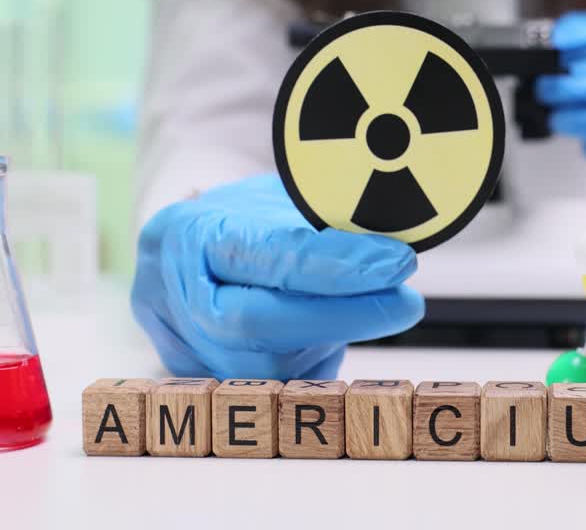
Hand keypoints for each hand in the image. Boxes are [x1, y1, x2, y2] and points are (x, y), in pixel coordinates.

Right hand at [131, 174, 423, 379]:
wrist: (184, 256)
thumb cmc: (243, 223)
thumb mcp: (281, 203)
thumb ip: (325, 224)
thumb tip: (394, 249)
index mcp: (191, 235)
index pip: (268, 255)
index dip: (338, 265)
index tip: (397, 263)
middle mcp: (178, 296)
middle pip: (259, 322)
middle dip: (345, 315)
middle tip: (407, 302)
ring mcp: (188, 348)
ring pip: (270, 365)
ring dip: (337, 340)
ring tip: (379, 309)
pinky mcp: (210, 382)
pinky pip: (275, 383)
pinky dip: (318, 358)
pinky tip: (340, 334)